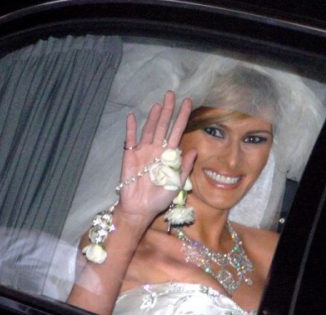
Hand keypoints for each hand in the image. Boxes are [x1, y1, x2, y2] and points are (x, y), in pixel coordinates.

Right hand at [115, 91, 195, 223]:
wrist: (140, 209)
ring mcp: (143, 151)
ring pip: (149, 130)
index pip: (177, 132)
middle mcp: (157, 150)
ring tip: (159, 104)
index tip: (188, 103)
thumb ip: (184, 167)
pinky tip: (133, 117)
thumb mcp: (176, 184)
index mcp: (169, 155)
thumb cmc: (159, 199)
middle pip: (163, 126)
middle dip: (168, 110)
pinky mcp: (130, 156)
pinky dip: (131, 128)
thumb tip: (194, 150)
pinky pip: (130, 139)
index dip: (182, 117)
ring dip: (153, 117)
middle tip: (172, 94)